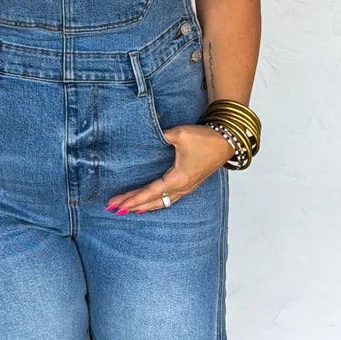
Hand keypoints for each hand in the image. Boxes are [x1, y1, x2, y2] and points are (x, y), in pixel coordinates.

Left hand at [106, 124, 233, 213]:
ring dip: (144, 206)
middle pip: (153, 202)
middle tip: (113, 208)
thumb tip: (144, 130)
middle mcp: (182, 187)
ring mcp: (187, 188)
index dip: (133, 198)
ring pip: (162, 203)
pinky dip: (156, 203)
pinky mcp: (189, 185)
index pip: (151, 192)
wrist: (227, 141)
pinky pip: (169, 199)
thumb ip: (159, 134)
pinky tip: (148, 204)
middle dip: (133, 205)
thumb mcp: (179, 134)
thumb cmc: (205, 138)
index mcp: (179, 178)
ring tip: (126, 209)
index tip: (118, 204)